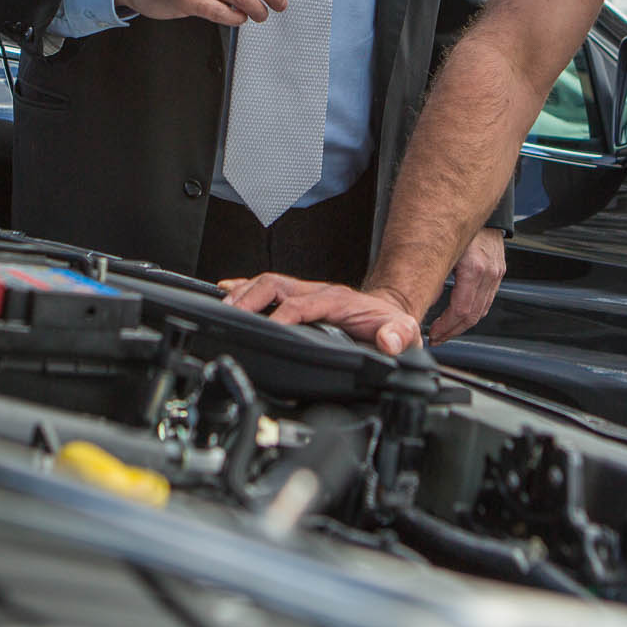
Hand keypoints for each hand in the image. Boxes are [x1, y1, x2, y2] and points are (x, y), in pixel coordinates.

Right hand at [218, 272, 419, 354]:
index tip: (266, 330)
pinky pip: (268, 287)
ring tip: (222, 306)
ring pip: (267, 284)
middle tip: (230, 314)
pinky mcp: (298, 298)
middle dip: (250, 298)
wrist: (388, 313)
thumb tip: (388, 342)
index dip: (281, 317)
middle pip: (275, 285)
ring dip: (243, 293)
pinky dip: (245, 288)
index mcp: (337, 301)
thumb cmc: (390, 325)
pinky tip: (227, 292)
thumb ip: (398, 336)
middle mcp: (317, 292)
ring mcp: (306, 293)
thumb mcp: (404, 333)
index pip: (300, 305)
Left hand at [426, 228, 505, 343]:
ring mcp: (496, 271)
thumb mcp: (438, 249)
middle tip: (436, 337)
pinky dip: (473, 310)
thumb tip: (418, 298)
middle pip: (473, 315)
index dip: (446, 327)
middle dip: (453, 330)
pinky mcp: (497, 270)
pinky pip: (486, 298)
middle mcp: (489, 271)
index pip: (462, 310)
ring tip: (445, 330)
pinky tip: (459, 313)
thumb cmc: (452, 219)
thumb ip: (431, 276)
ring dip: (463, 323)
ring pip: (482, 309)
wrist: (473, 199)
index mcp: (474, 268)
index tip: (432, 334)